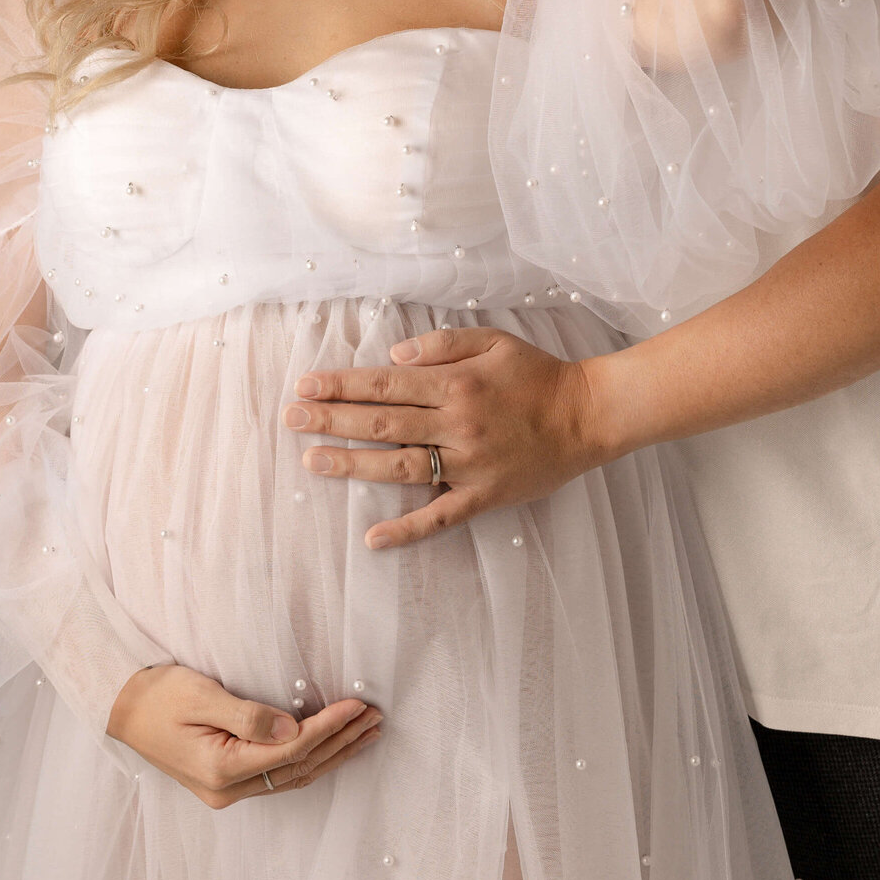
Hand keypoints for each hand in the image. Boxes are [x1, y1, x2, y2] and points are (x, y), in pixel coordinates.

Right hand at [106, 663, 381, 806]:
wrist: (122, 709)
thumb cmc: (158, 696)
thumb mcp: (200, 696)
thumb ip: (248, 714)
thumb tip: (293, 729)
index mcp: (221, 769)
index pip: (291, 749)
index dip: (328, 728)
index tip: (357, 706)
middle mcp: (227, 790)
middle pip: (299, 768)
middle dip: (341, 743)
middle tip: (375, 719)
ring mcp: (227, 791)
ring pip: (294, 776)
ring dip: (332, 754)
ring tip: (366, 733)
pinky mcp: (227, 782)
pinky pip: (280, 774)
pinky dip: (311, 760)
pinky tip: (332, 748)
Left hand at [282, 326, 608, 549]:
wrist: (588, 416)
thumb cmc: (537, 375)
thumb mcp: (493, 340)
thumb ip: (441, 344)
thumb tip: (392, 354)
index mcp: (455, 384)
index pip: (384, 384)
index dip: (341, 385)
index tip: (305, 386)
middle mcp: (456, 424)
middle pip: (382, 423)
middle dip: (332, 419)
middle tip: (291, 419)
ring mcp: (469, 464)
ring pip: (400, 467)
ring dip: (352, 465)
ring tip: (312, 460)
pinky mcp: (484, 497)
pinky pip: (440, 518)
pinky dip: (407, 531)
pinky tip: (373, 539)